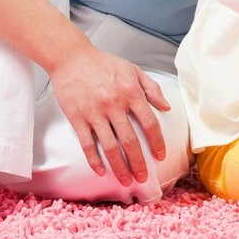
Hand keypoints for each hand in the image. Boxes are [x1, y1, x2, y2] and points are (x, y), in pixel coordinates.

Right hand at [48, 43, 169, 185]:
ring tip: (126, 181)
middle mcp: (114, 104)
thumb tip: (167, 107)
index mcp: (131, 92)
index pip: (149, 123)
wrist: (71, 58)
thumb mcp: (133, 70)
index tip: (161, 156)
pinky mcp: (78, 118)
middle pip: (131, 141)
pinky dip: (94, 160)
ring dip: (119, 167)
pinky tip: (101, 172)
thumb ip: (152, 88)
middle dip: (139, 163)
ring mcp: (95, 113)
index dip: (157, 142)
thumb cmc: (104, 64)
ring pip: (110, 147)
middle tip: (144, 178)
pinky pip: (87, 144)